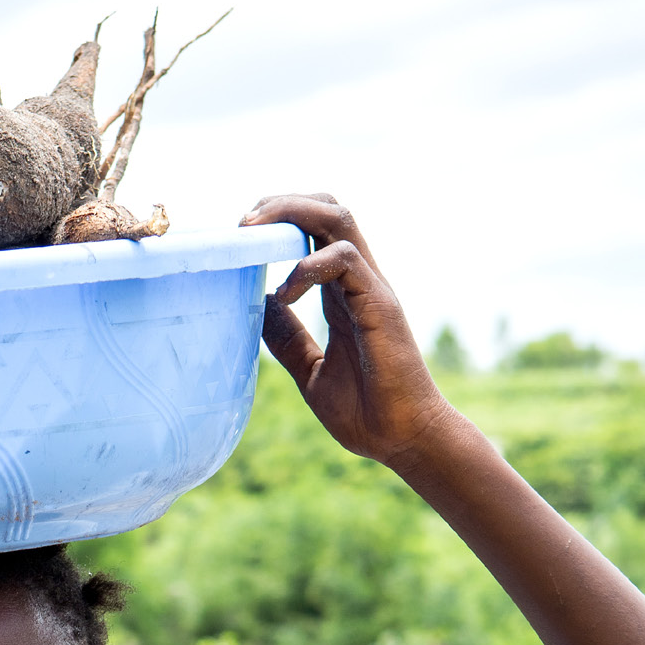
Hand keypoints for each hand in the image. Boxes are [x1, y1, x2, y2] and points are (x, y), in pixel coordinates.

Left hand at [241, 194, 452, 470]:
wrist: (402, 441)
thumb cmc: (365, 413)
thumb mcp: (311, 371)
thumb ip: (287, 338)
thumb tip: (261, 305)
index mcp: (341, 292)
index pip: (314, 230)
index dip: (278, 219)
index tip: (241, 236)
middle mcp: (358, 280)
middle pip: (326, 208)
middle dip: (281, 203)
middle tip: (242, 224)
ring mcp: (371, 288)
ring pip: (337, 218)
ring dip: (292, 214)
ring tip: (254, 235)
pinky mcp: (380, 304)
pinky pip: (344, 259)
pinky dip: (308, 267)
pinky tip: (285, 293)